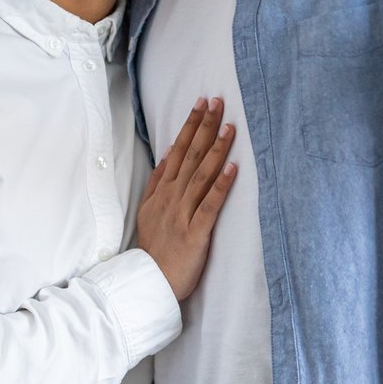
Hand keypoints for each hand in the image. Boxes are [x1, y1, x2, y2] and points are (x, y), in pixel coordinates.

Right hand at [136, 97, 237, 300]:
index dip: (190, 125)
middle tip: (217, 101)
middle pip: (190, 155)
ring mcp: (183, 214)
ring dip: (216, 149)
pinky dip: (221, 186)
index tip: (202, 103)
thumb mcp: (148, 210)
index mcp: (163, 191)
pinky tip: (234, 168)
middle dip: (204, 126)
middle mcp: (172, 197)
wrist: (151, 282)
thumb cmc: (155, 248)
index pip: (178, 150)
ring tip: (229, 127)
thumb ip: (158, 181)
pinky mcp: (195, 233)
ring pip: (201, 175)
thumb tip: (169, 151)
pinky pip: (210, 205)